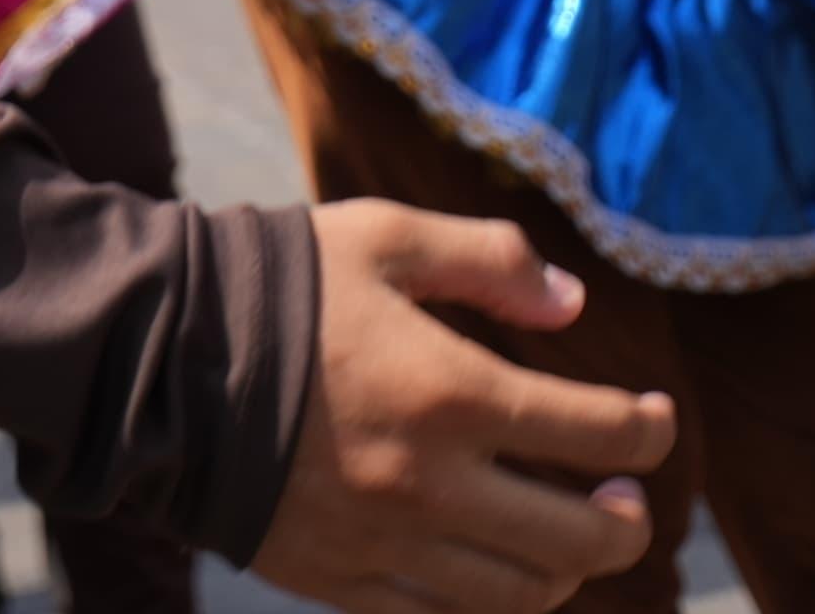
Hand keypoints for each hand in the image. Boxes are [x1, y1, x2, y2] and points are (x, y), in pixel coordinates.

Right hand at [250, 201, 673, 612]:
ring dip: (567, 570)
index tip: (656, 418)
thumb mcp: (387, 237)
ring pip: (519, 594)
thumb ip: (490, 260)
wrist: (159, 364)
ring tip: (570, 534)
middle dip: (627, 521)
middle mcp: (432, 484)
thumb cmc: (282, 287)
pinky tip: (493, 565)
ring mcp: (387, 545)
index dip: (650, 428)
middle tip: (625, 493)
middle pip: (580, 540)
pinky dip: (487, 600)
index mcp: (454, 392)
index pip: (601, 433)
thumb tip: (571, 303)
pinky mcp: (341, 582)